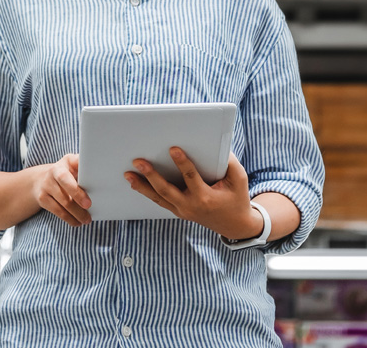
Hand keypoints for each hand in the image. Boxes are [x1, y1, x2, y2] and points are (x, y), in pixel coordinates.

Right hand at [33, 153, 91, 226]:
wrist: (39, 179)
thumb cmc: (64, 171)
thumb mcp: (72, 164)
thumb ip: (83, 166)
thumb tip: (101, 171)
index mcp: (64, 163)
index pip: (71, 170)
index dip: (78, 189)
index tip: (88, 201)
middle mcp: (53, 173)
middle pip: (66, 189)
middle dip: (79, 202)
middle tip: (89, 210)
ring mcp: (46, 186)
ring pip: (63, 203)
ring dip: (76, 214)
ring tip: (87, 219)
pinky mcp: (42, 199)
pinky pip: (57, 211)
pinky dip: (69, 219)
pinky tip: (77, 222)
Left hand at [125, 149, 261, 239]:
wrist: (234, 225)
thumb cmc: (236, 198)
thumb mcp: (238, 179)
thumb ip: (228, 161)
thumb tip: (216, 142)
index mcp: (205, 197)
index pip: (190, 177)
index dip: (182, 162)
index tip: (173, 148)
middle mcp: (190, 206)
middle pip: (166, 190)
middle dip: (151, 175)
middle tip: (138, 161)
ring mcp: (182, 211)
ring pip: (158, 197)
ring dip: (142, 186)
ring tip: (128, 174)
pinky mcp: (179, 211)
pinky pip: (160, 201)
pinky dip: (147, 192)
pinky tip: (135, 183)